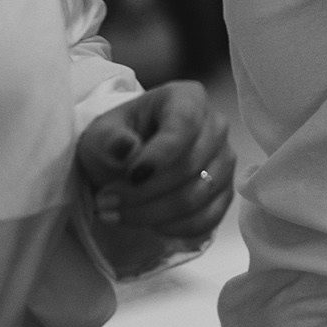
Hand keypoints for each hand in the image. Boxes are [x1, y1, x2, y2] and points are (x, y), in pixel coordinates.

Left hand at [76, 81, 234, 245]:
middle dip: (145, 192)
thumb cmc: (117, 140)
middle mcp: (215, 125)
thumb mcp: (102, 134)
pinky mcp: (224, 192)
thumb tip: (126, 149)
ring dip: (153, 213)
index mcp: (187, 98)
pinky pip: (208, 218)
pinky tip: (148, 225)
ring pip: (197, 195)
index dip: (160, 154)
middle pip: (190, 166)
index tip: (130, 176)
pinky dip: (175, 228)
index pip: (184, 124)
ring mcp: (224, 160)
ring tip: (117, 215)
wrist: (128, 162)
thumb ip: (110, 139)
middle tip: (106, 202)